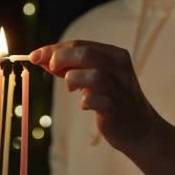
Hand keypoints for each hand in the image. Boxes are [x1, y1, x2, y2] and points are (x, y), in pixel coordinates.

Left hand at [30, 40, 159, 154]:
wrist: (140, 130)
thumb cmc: (113, 100)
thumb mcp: (93, 79)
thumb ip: (70, 67)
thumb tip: (41, 58)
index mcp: (115, 56)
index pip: (81, 44)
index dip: (55, 49)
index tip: (34, 56)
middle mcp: (119, 69)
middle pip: (87, 54)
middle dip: (62, 58)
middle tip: (49, 67)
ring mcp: (119, 89)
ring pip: (94, 74)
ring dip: (74, 78)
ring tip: (70, 88)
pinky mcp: (116, 109)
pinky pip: (98, 100)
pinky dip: (86, 101)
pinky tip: (84, 105)